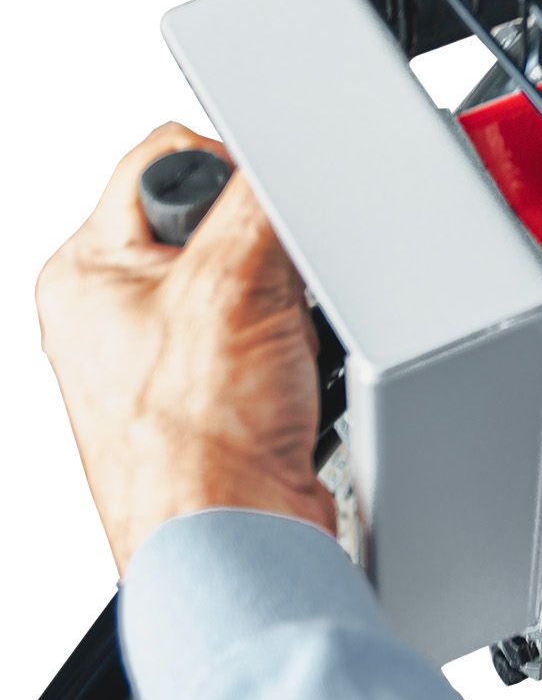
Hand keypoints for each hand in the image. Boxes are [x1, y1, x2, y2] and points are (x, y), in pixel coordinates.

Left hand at [36, 124, 334, 572]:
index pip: (165, 161)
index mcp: (86, 272)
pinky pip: (275, 330)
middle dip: (268, 255)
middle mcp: (116, 310)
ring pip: (257, 277)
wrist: (238, 538)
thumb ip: (256, 200)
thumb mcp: (233, 285)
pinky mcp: (217, 388)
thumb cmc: (198, 446)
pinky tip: (292, 378)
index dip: (228, 174)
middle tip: (267, 300)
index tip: (262, 211)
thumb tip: (280, 164)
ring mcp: (165, 354)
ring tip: (279, 352)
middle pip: (220, 222)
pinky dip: (298, 345)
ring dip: (287, 307)